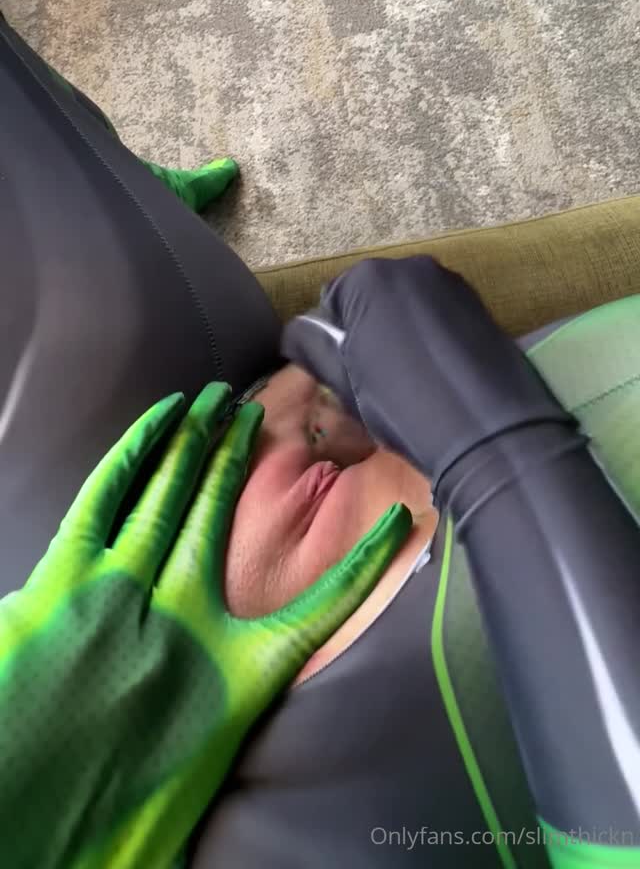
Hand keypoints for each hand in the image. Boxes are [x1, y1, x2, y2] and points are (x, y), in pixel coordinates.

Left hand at [0, 381, 409, 868]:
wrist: (32, 845)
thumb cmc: (118, 823)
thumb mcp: (206, 766)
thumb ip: (232, 705)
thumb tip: (239, 660)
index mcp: (230, 674)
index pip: (325, 603)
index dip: (367, 559)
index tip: (399, 520)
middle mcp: (181, 618)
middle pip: (219, 513)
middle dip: (233, 455)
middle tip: (247, 409)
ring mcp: (115, 593)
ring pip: (163, 493)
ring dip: (188, 441)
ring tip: (207, 401)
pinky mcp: (56, 585)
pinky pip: (99, 502)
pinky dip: (127, 460)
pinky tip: (147, 430)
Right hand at [281, 256, 573, 495]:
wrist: (488, 431)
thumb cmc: (404, 403)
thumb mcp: (344, 381)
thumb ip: (312, 346)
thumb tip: (298, 332)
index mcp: (368, 278)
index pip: (330, 303)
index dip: (334, 342)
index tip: (349, 375)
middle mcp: (410, 266)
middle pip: (372, 298)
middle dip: (369, 330)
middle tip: (378, 379)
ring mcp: (450, 282)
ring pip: (407, 306)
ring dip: (402, 333)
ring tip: (413, 379)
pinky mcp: (480, 303)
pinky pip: (439, 315)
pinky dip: (432, 337)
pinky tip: (439, 373)